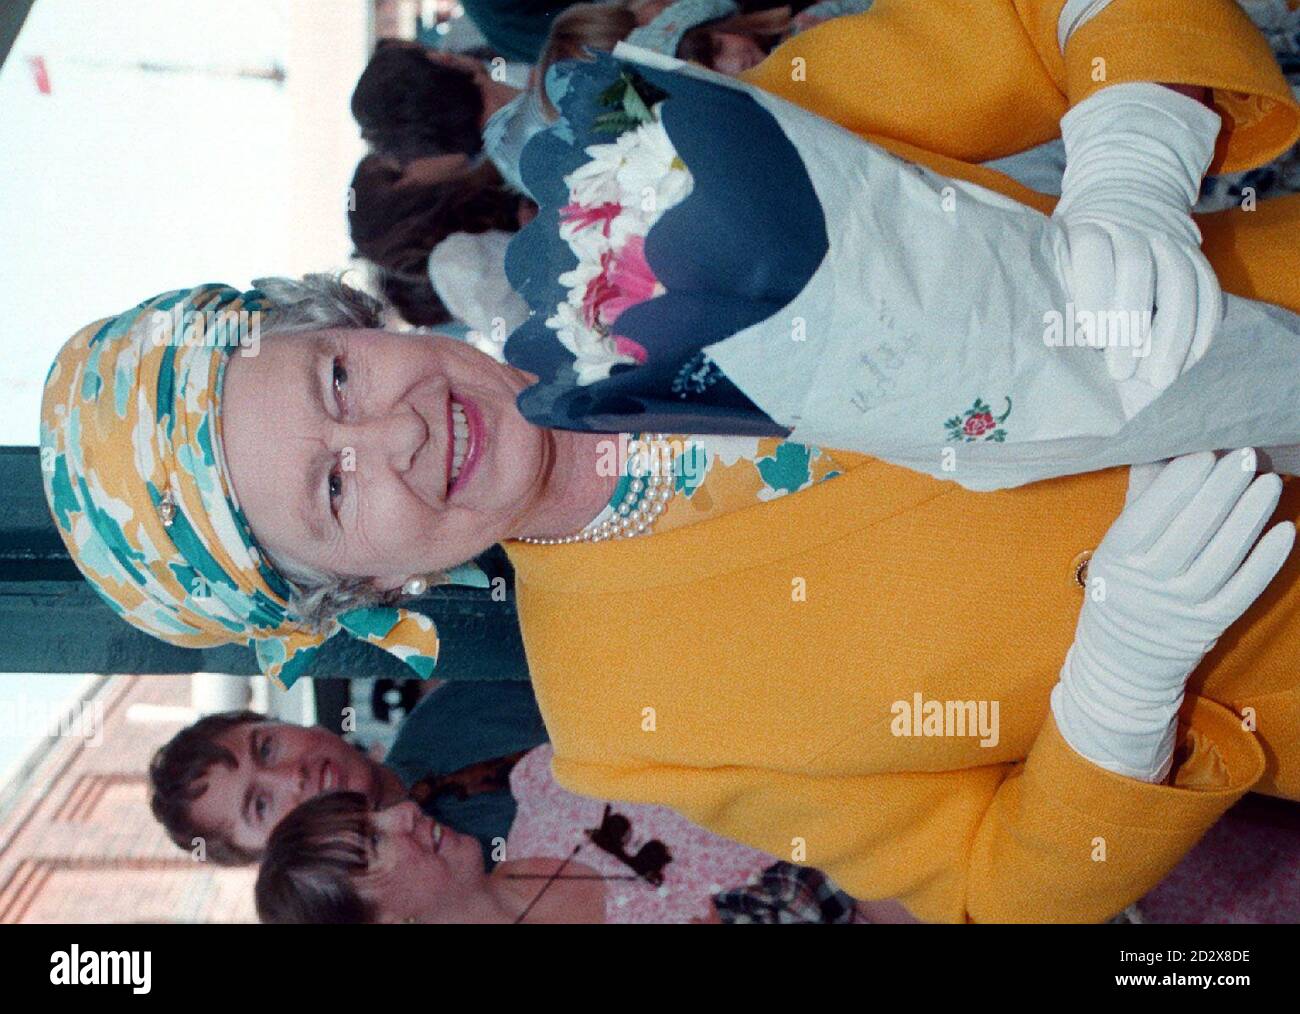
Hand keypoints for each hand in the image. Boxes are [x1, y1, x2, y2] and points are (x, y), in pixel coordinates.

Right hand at [1051, 449, 1293, 780]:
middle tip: (1246, 457)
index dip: (1180, 483)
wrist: (1121, 662)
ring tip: (1269, 483)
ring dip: (1250, 516)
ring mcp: (1180, 607)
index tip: (1206, 454)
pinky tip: (1283, 530)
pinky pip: (1243, 589)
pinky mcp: (1210, 625)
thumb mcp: (1113, 549)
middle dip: (1223, 489)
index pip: (1149, 515)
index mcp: (1115, 558)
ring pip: (1222, 555)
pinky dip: (1266, 561)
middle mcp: (1147, 584)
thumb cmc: (1119, 590)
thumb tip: (1162, 451)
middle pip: (1191, 530)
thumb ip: (1139, 503)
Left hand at [1052, 83, 1224, 417]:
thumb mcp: (1057, 253)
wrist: (1129, 193)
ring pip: (1181, 282)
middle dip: (1129, 323)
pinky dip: (1203, 328)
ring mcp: (1170, 240)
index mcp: (1089, 226)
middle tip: (1120, 371)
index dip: (1092, 291)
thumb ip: (1050, 286)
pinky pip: (1209, 291)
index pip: (1091, 251)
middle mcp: (1133, 228)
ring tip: (1158, 379)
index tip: (1088, 337)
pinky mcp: (1197, 256)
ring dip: (1172, 335)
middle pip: (1137, 268)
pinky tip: (1188, 361)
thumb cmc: (1075, 249)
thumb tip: (1028, 348)